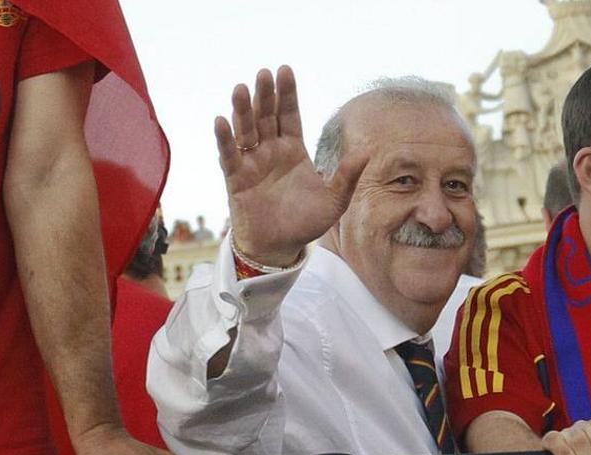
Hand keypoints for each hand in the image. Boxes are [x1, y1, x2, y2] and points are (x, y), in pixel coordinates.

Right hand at [215, 65, 368, 265]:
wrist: (281, 247)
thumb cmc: (306, 223)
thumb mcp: (334, 200)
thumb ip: (348, 176)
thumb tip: (368, 151)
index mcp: (293, 150)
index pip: (289, 115)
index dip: (287, 94)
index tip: (285, 70)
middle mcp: (271, 151)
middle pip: (266, 116)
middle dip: (265, 95)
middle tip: (264, 73)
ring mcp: (252, 162)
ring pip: (246, 130)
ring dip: (242, 110)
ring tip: (241, 88)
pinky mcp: (236, 179)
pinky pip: (229, 155)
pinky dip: (225, 139)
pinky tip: (222, 121)